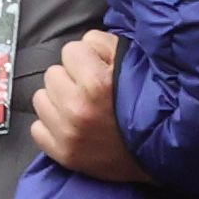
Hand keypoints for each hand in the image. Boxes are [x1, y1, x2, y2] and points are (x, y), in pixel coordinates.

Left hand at [31, 30, 147, 181]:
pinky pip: (37, 128)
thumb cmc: (150, 107)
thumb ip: (105, 46)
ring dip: (59, 101)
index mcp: (97, 84)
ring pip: (41, 98)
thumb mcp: (135, 65)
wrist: (160, 154)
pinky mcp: (63, 153)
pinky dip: (52, 126)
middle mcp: (77, 108)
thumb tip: (84, 43)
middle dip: (70, 79)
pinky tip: (73, 127)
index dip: (87, 58)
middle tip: (92, 92)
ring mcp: (68, 133)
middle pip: (52, 73)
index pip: (70, 50)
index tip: (101, 71)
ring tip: (82, 109)